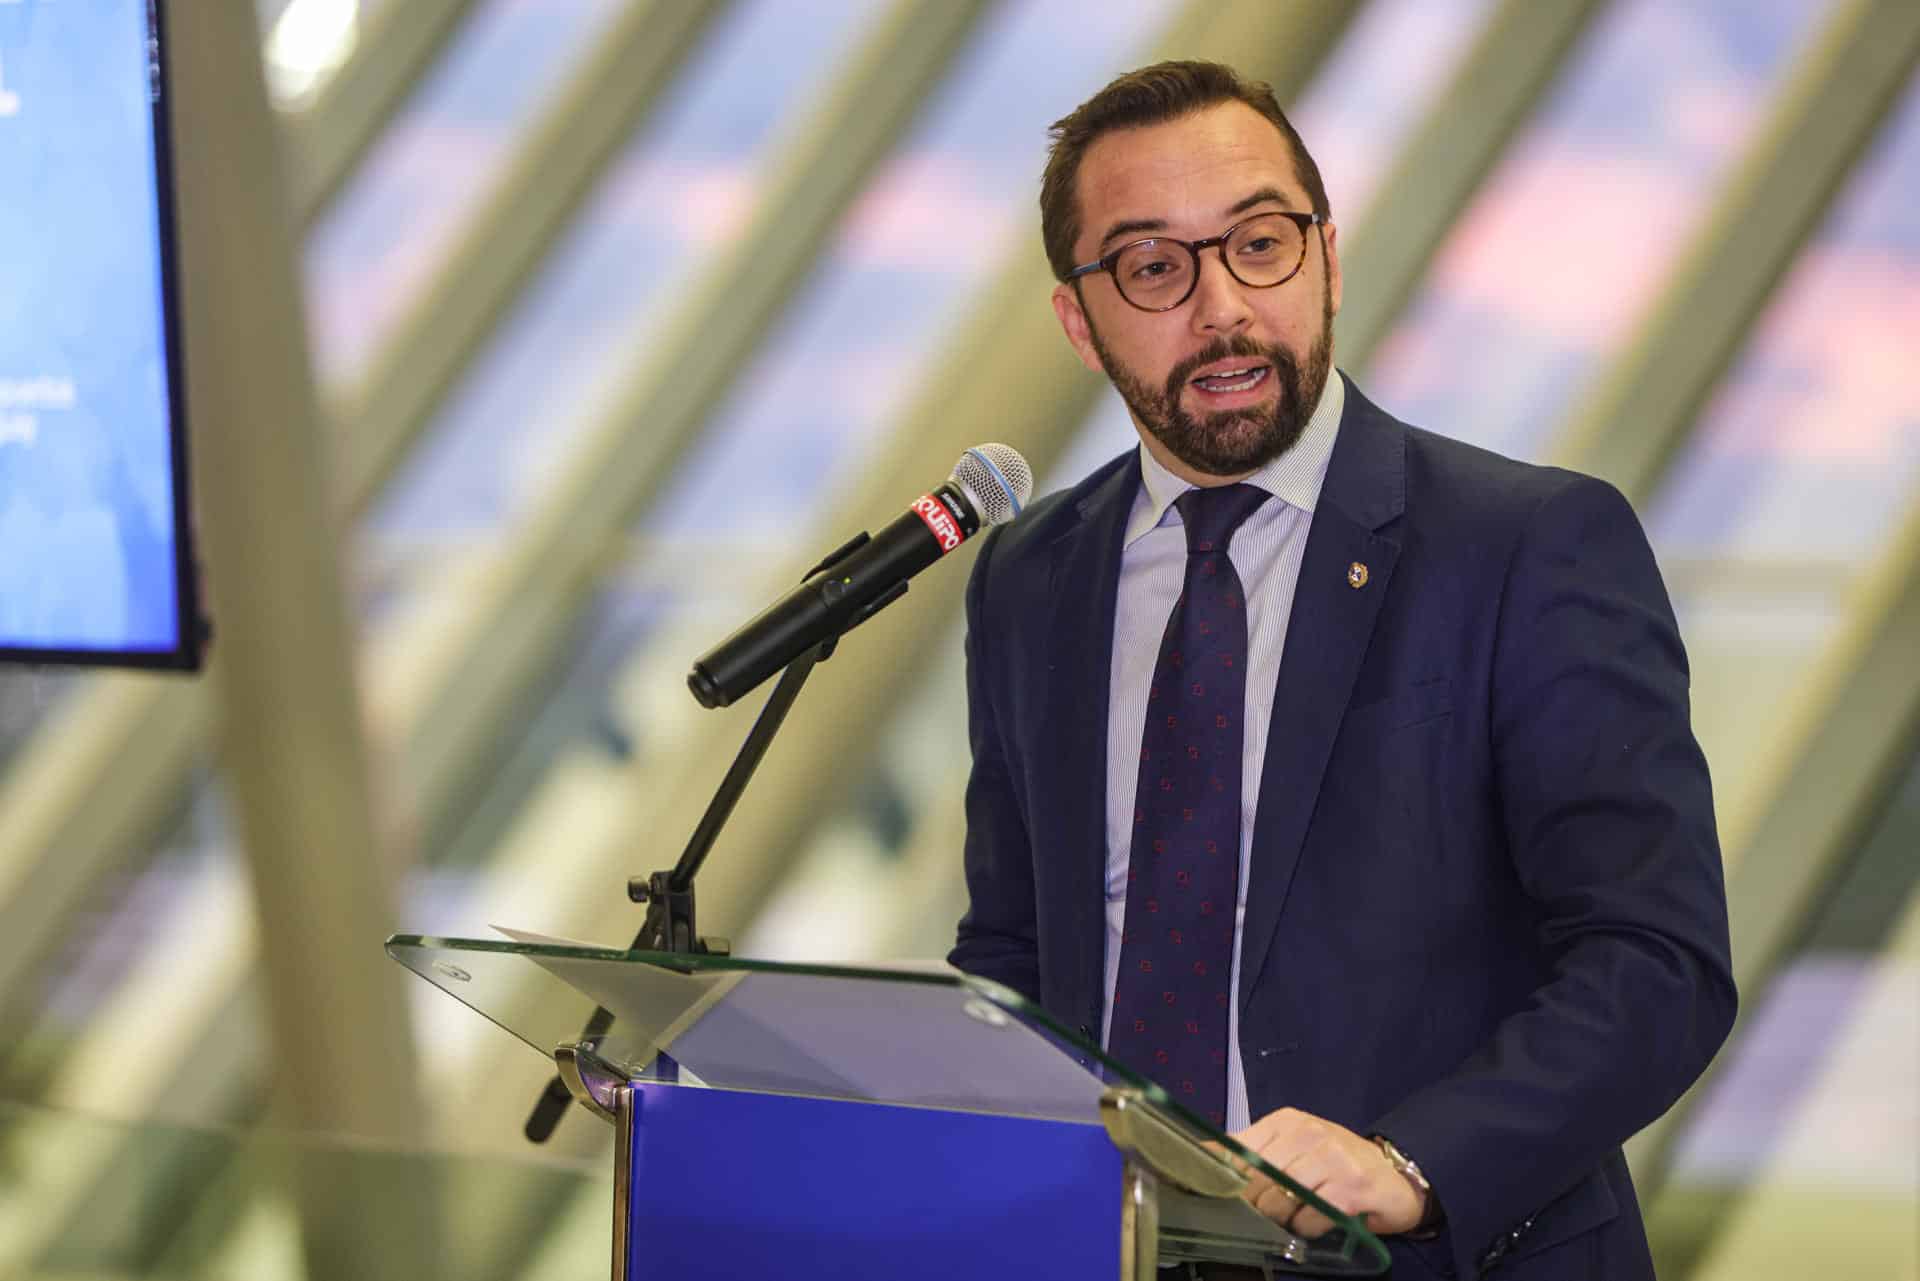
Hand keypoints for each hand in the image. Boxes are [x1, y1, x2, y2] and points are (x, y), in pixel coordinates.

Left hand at [1230, 1107, 1425, 1237]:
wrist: (1396, 1175)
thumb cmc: (1337, 1162)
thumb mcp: (1293, 1147)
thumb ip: (1253, 1152)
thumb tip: (1202, 1155)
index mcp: (1287, 1121)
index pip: (1238, 1149)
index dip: (1227, 1178)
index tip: (1221, 1193)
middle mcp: (1309, 1133)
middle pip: (1256, 1179)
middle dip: (1255, 1204)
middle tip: (1269, 1211)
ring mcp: (1332, 1159)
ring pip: (1279, 1201)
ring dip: (1283, 1218)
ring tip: (1298, 1212)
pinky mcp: (1351, 1188)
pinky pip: (1308, 1220)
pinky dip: (1306, 1228)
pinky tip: (1318, 1219)